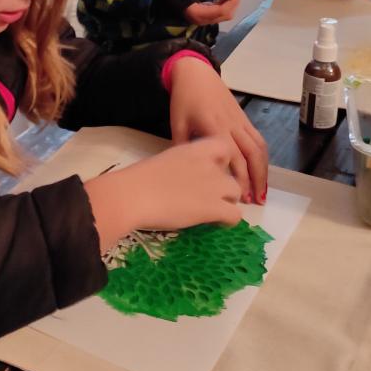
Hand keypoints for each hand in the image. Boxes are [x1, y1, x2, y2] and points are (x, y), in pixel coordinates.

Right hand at [84, 137, 242, 252]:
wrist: (133, 195)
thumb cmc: (138, 179)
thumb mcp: (163, 164)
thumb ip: (180, 168)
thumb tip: (181, 180)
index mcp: (194, 149)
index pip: (223, 147)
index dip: (221, 160)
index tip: (209, 171)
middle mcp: (209, 164)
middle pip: (231, 172)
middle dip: (223, 185)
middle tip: (207, 196)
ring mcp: (214, 185)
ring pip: (236, 193)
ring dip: (227, 202)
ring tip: (212, 211)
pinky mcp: (214, 208)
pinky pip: (235, 215)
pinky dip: (228, 221)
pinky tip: (214, 223)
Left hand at [168, 55, 266, 202]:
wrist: (195, 74)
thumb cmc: (184, 99)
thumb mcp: (178, 124)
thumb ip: (184, 147)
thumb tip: (188, 172)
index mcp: (215, 128)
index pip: (233, 157)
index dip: (240, 178)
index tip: (240, 198)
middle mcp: (233, 126)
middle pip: (252, 155)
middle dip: (256, 179)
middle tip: (256, 201)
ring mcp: (241, 121)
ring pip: (260, 148)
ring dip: (263, 170)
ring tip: (263, 191)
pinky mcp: (244, 118)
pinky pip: (259, 139)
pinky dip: (263, 156)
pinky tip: (262, 170)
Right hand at [173, 0, 242, 25]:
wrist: (161, 4)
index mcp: (199, 13)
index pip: (223, 10)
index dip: (233, 0)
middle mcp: (203, 20)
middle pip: (227, 15)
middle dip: (235, 2)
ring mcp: (203, 20)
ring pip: (224, 15)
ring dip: (231, 3)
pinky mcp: (202, 17)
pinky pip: (218, 13)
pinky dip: (224, 4)